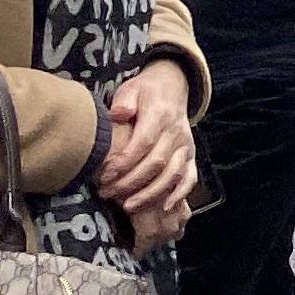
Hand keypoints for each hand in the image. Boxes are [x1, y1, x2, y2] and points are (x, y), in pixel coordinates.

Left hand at [95, 60, 195, 236]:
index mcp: (161, 115)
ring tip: (128, 206)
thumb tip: (118, 113)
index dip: (124, 162)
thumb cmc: (145, 92)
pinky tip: (164, 207)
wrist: (172, 87)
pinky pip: (189, 178)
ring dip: (150, 194)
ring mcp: (185, 146)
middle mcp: (176, 132)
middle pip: (156, 163)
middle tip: (107, 193)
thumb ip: (124, 100)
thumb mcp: (132, 88)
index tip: (104, 176)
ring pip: (172, 175)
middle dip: (130, 183)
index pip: (143, 143)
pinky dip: (179, 194)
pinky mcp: (190, 156)